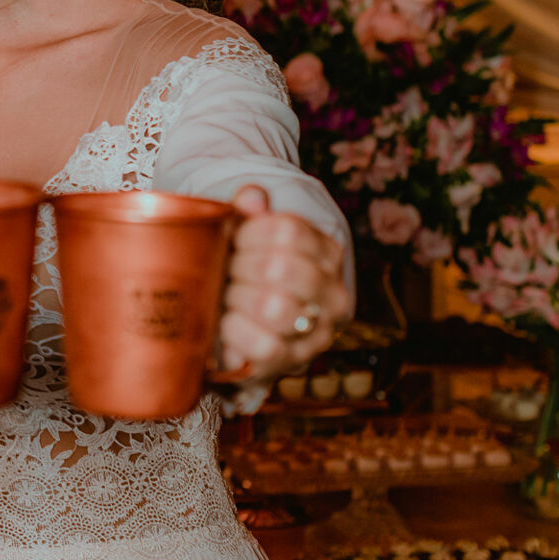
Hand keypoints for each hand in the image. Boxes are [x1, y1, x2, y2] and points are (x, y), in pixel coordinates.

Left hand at [216, 185, 351, 384]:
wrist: (238, 330)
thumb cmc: (242, 274)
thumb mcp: (243, 238)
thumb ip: (247, 213)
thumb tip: (252, 196)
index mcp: (326, 253)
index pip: (289, 230)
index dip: (250, 233)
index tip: (234, 240)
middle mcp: (333, 293)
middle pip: (282, 268)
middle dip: (240, 267)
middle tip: (226, 270)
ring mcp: (318, 331)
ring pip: (276, 307)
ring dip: (238, 298)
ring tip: (225, 296)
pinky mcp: (293, 363)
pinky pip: (265, 345)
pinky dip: (235, 331)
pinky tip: (225, 322)